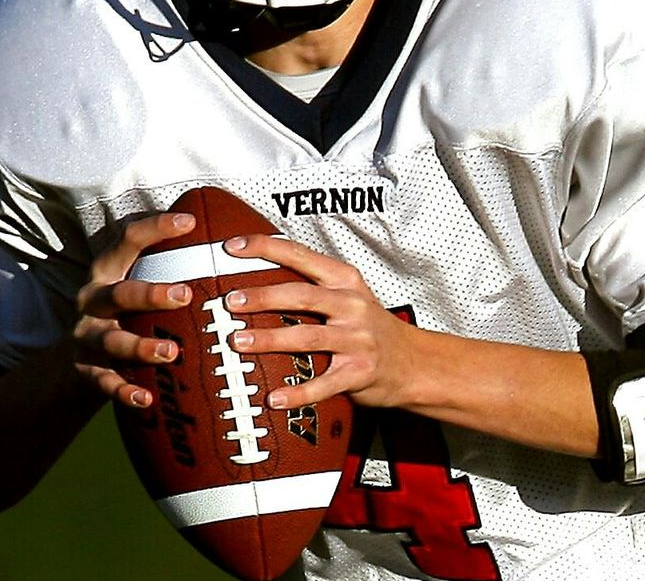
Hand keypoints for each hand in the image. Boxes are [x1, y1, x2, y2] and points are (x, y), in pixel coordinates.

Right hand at [70, 211, 196, 408]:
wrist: (75, 357)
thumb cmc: (125, 311)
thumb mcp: (134, 281)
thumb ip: (166, 266)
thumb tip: (231, 245)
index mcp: (107, 269)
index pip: (129, 240)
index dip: (157, 228)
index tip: (191, 221)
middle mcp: (92, 299)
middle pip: (120, 293)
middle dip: (151, 294)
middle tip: (186, 294)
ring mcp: (86, 335)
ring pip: (112, 340)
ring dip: (141, 347)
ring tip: (172, 353)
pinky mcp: (84, 369)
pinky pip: (104, 382)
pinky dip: (124, 391)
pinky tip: (146, 399)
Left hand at [219, 233, 419, 410]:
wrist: (413, 362)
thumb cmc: (371, 327)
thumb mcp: (348, 295)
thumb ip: (310, 286)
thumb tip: (255, 280)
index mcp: (344, 281)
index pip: (300, 255)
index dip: (265, 248)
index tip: (234, 247)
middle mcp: (352, 306)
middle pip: (301, 296)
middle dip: (263, 297)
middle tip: (231, 302)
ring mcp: (357, 340)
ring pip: (307, 337)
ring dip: (269, 339)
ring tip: (239, 343)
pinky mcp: (359, 373)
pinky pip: (323, 384)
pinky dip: (297, 392)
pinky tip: (274, 397)